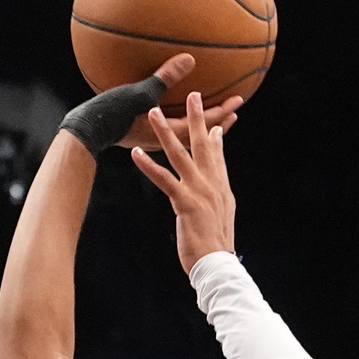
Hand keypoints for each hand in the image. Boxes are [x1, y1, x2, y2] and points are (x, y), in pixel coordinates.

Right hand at [111, 56, 241, 152]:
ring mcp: (152, 142)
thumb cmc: (112, 114)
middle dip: (218, 123)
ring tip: (214, 121)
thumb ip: (166, 77)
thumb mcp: (141, 93)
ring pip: (184, 138)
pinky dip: (182, 127)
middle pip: (198, 136)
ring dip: (201, 129)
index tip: (238, 102)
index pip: (202, 124)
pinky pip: (169, 134)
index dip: (222, 112)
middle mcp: (163, 141)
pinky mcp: (141, 138)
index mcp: (168, 132)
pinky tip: (177, 119)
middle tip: (234, 113)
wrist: (86, 131)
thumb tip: (190, 59)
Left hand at [130, 89, 240, 271]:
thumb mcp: (222, 213)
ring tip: (154, 113)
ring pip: (179, 154)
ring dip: (165, 132)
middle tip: (193, 94)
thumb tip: (216, 185)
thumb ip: (218, 193)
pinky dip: (149, 166)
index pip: (216, 152)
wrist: (216, 263)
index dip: (212, 130)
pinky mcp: (185, 202)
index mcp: (219, 185)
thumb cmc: (215, 243)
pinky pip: (164, 180)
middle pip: (202, 144)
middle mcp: (211, 183)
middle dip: (196, 118)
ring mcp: (199, 190)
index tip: (209, 111)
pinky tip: (136, 154)